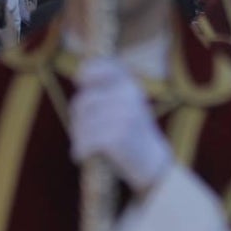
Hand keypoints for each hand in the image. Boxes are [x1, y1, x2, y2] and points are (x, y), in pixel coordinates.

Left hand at [70, 58, 173, 191]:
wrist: (154, 163)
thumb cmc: (133, 135)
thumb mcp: (126, 105)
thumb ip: (108, 91)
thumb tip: (79, 77)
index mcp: (130, 85)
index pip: (103, 66)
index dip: (88, 72)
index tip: (81, 80)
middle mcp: (128, 95)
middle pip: (84, 101)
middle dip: (77, 119)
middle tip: (82, 134)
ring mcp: (123, 114)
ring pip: (82, 123)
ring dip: (78, 138)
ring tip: (85, 147)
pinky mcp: (117, 135)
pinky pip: (86, 141)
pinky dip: (80, 151)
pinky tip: (82, 156)